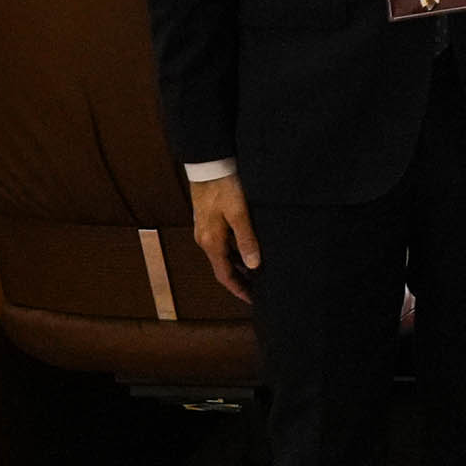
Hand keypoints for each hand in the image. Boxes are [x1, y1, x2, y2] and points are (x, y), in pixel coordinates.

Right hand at [189, 170, 260, 304]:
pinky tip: (249, 251)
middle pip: (223, 268)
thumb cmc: (223, 187)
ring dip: (238, 267)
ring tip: (258, 274)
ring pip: (223, 256)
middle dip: (240, 281)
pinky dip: (235, 253)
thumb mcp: (239, 213)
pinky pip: (223, 245)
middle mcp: (205, 240)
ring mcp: (206, 231)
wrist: (209, 166)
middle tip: (259, 290)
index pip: (224, 275)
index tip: (253, 300)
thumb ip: (247, 239)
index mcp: (211, 242)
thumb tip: (254, 265)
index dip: (239, 289)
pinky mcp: (209, 222)